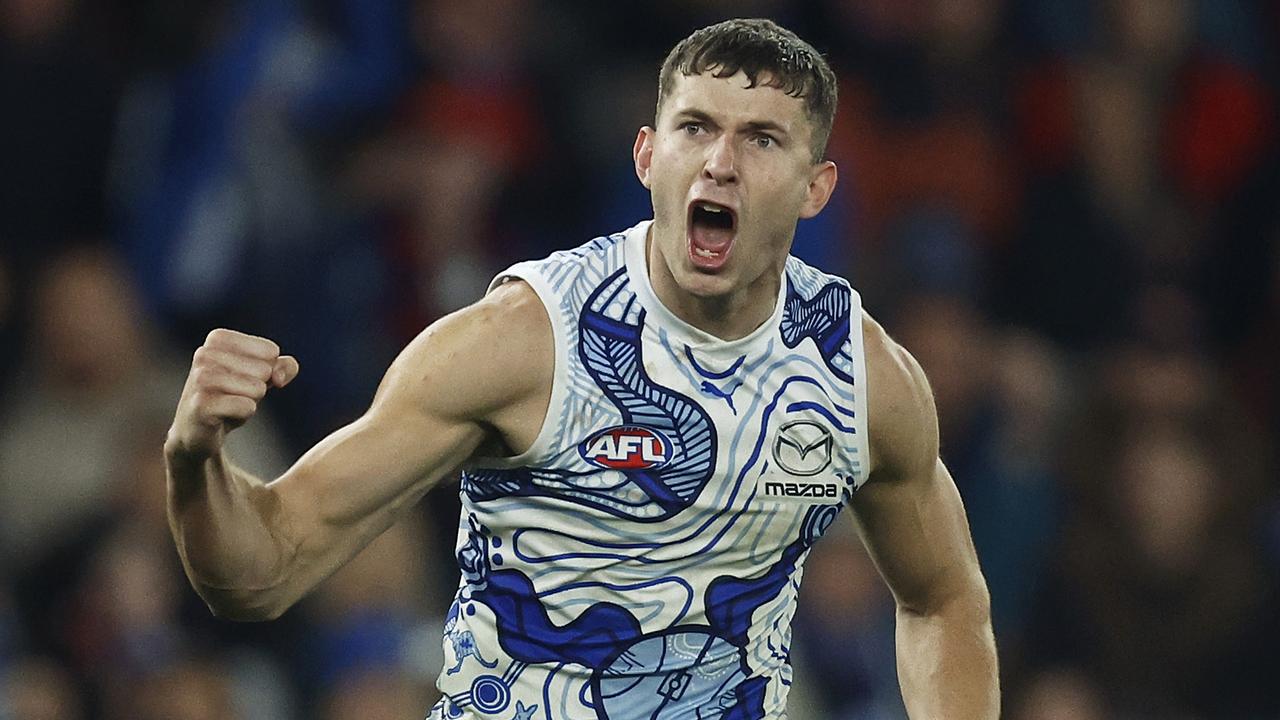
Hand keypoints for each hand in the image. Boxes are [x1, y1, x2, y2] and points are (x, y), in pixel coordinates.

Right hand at [167, 329, 298, 459]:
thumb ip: (284, 367)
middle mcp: (205, 354)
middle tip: (234, 395)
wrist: (197, 429)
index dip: (266, 371)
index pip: (271, 352)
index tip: (243, 378)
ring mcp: (200, 379)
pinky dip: (244, 414)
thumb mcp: (262, 376)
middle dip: (257, 388)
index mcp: (218, 339)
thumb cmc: (230, 396)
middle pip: (265, 370)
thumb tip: (279, 376)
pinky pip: (247, 406)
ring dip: (250, 401)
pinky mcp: (201, 405)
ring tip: (228, 405)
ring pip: (257, 388)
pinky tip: (224, 416)